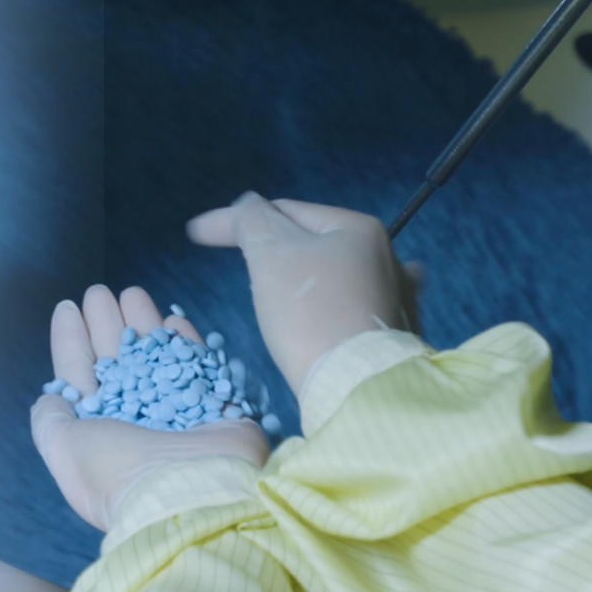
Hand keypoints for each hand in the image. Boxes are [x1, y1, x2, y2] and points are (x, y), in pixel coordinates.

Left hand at [31, 285, 269, 531]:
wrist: (192, 491)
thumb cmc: (120, 469)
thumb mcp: (65, 447)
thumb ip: (51, 420)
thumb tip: (51, 399)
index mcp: (97, 433)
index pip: (78, 377)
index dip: (71, 342)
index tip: (66, 308)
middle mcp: (134, 422)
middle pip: (116, 362)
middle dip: (105, 325)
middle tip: (99, 292)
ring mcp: (176, 413)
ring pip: (154, 358)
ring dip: (142, 324)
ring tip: (132, 292)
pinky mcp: (215, 407)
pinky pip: (196, 367)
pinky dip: (184, 343)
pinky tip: (172, 319)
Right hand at [186, 192, 419, 401]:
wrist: (356, 385)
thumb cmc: (309, 312)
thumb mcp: (270, 253)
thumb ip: (251, 218)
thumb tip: (246, 206)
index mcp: (357, 227)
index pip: (283, 212)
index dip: (236, 221)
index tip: (195, 234)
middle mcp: (386, 254)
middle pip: (310, 242)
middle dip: (274, 250)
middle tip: (243, 267)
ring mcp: (397, 293)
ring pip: (332, 274)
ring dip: (305, 276)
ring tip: (282, 291)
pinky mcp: (395, 331)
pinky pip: (354, 304)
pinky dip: (334, 302)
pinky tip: (337, 306)